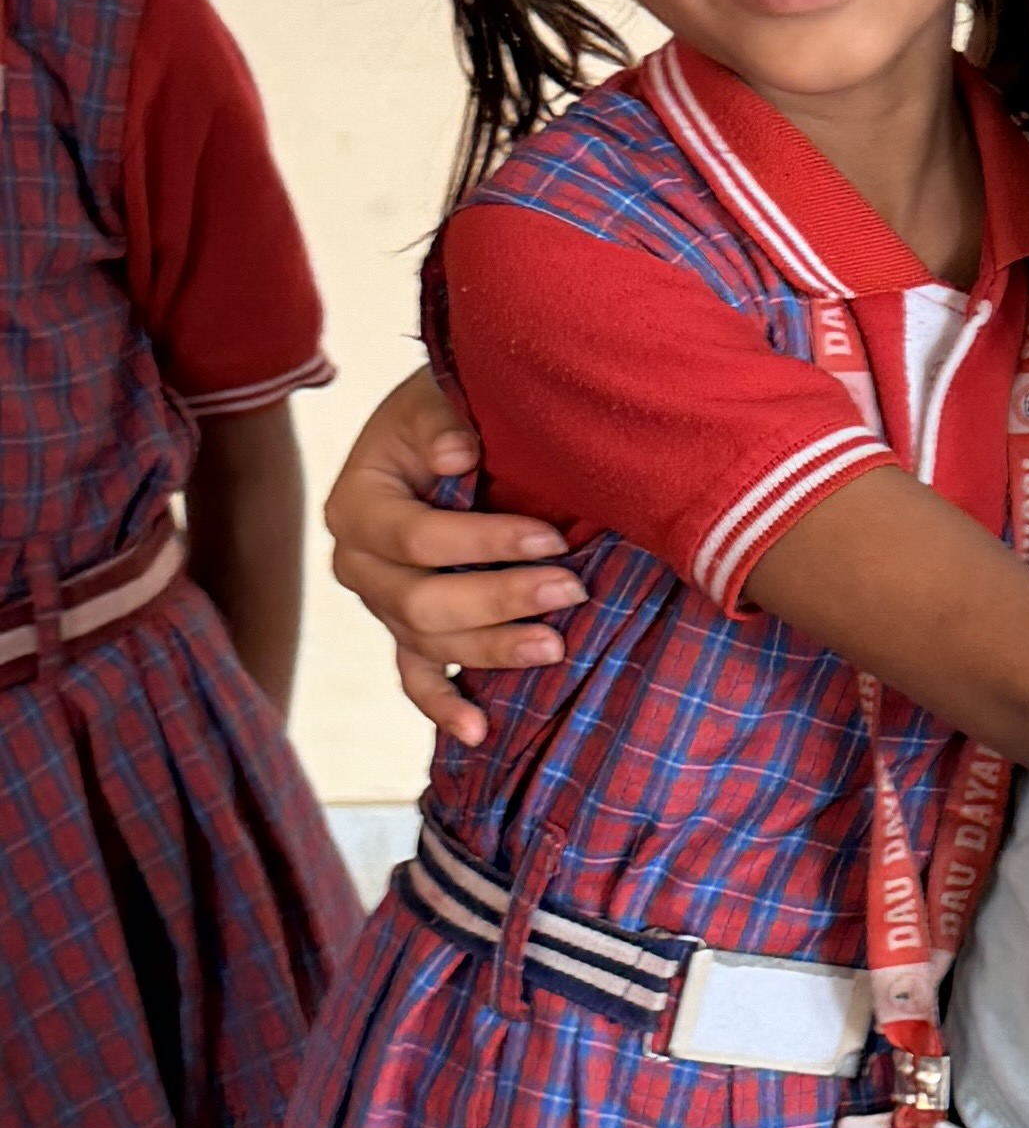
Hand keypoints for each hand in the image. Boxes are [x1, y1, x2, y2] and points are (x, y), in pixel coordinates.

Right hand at [325, 365, 581, 751]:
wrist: (454, 427)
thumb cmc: (453, 411)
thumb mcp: (442, 397)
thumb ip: (446, 420)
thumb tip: (459, 456)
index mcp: (356, 502)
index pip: (414, 537)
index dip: (483, 543)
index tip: (552, 538)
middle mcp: (357, 561)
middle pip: (419, 601)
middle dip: (500, 599)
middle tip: (572, 590)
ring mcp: (381, 603)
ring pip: (428, 642)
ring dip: (492, 648)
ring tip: (556, 646)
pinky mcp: (406, 630)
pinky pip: (416, 679)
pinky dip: (445, 706)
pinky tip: (480, 731)